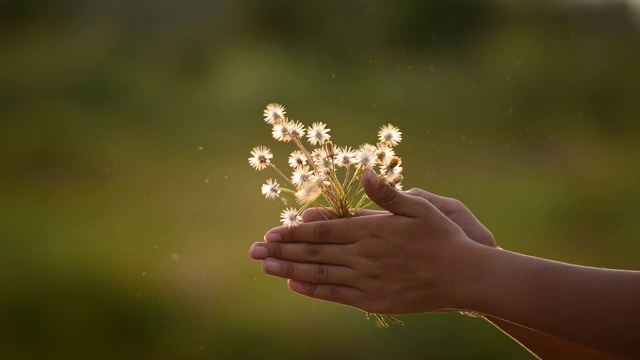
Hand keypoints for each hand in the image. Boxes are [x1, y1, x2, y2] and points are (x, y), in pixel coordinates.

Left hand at [249, 169, 484, 314]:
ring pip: (320, 273)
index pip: (323, 230)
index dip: (293, 232)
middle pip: (314, 252)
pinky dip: (313, 290)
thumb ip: (387, 193)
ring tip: (266, 267)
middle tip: (253, 252)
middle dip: (281, 251)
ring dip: (290, 269)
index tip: (270, 234)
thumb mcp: (420, 206)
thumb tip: (365, 172)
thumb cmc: (443, 238)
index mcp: (371, 230)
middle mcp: (364, 255)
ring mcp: (367, 280)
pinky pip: (337, 294)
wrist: (465, 277)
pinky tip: (295, 285)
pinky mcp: (373, 300)